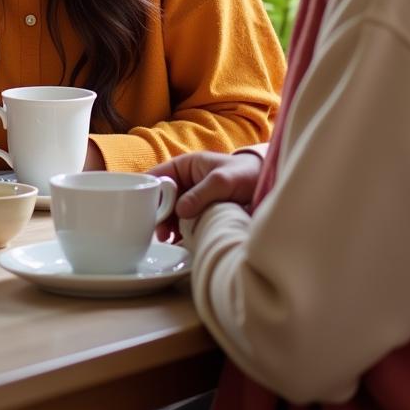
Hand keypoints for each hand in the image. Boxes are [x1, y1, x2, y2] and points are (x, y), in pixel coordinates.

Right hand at [149, 150, 263, 239]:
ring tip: (166, 237)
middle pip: (161, 198)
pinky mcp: (200, 216)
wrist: (268, 187)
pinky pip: (183, 225)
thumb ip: (201, 193)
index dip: (147, 189)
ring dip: (166, 225)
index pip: (158, 176)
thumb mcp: (223, 180)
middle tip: (157, 228)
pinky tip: (176, 242)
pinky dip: (178, 234)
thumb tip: (180, 211)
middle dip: (157, 212)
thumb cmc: (245, 174)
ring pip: (170, 213)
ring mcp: (192, 201)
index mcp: (185, 167)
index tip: (140, 206)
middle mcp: (186, 183)